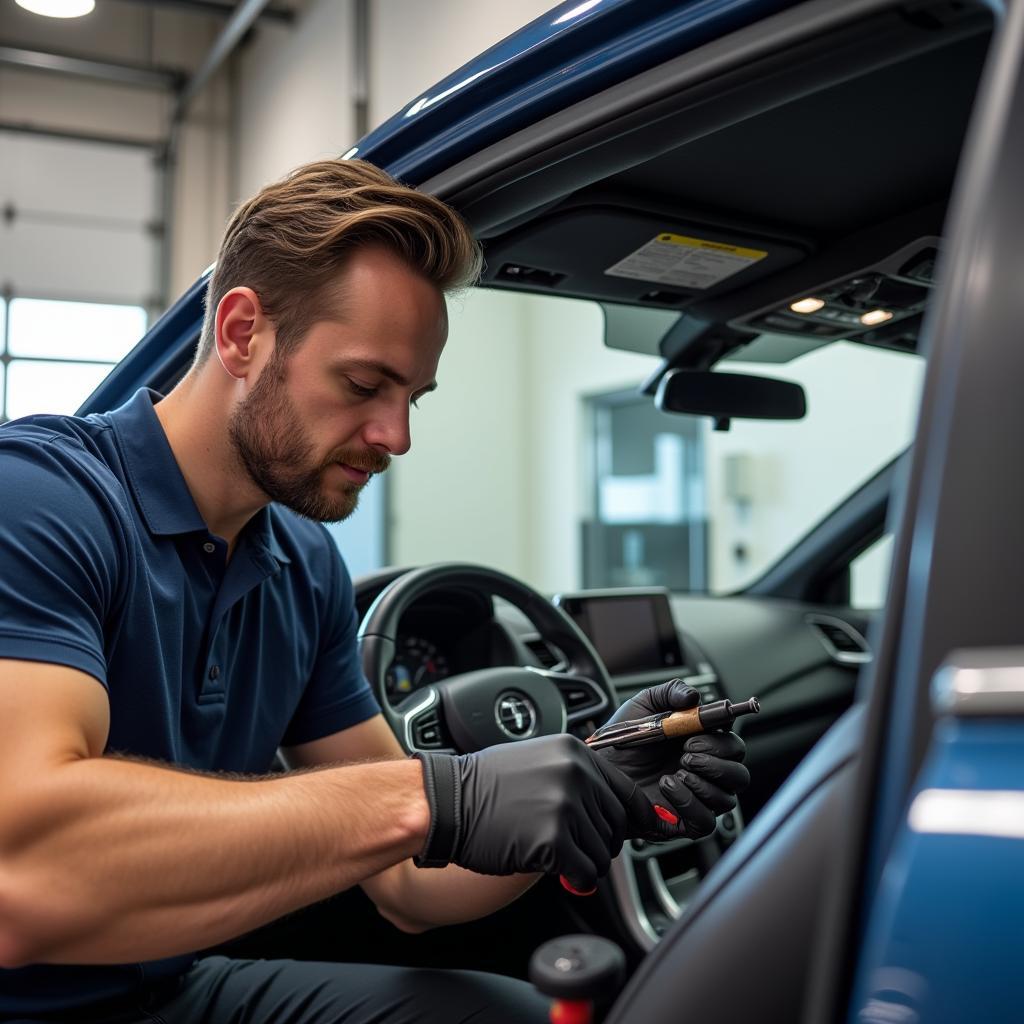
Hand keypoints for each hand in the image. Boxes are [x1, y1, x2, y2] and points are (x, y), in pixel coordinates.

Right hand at [414, 734, 626, 892]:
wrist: (446, 802)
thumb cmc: (485, 787)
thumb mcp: (540, 762)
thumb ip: (578, 780)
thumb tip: (617, 810)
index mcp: (574, 753)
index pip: (625, 791)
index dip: (633, 817)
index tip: (640, 831)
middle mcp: (575, 774)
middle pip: (616, 825)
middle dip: (599, 842)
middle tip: (572, 846)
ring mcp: (565, 806)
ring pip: (602, 852)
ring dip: (583, 861)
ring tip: (552, 852)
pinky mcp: (554, 839)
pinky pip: (586, 872)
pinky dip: (575, 879)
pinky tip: (554, 870)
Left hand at [591, 679, 749, 841]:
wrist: (596, 770)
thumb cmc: (621, 741)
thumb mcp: (642, 706)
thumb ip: (670, 692)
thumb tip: (695, 696)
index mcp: (701, 745)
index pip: (733, 744)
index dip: (722, 737)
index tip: (696, 731)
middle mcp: (704, 774)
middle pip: (739, 774)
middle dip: (717, 761)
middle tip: (686, 752)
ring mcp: (695, 799)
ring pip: (728, 799)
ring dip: (705, 782)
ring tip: (675, 770)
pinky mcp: (683, 823)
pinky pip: (706, 822)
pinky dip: (690, 802)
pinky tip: (668, 786)